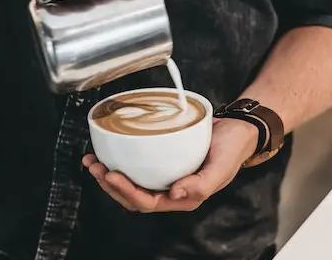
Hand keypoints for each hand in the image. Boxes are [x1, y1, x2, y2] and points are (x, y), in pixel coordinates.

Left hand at [82, 118, 258, 212]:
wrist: (238, 129)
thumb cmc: (232, 148)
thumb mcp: (221, 166)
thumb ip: (202, 184)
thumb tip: (175, 194)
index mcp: (185, 197)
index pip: (148, 202)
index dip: (127, 192)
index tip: (112, 174)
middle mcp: (172, 190)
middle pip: (133, 197)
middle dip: (111, 185)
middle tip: (96, 167)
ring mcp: (165, 176)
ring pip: (131, 184)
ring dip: (109, 176)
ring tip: (93, 162)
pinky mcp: (162, 161)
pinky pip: (137, 168)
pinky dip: (119, 162)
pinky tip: (106, 153)